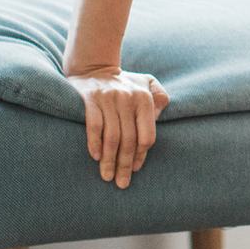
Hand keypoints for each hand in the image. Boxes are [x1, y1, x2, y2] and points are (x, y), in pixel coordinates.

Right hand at [65, 67, 170, 187]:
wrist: (93, 66)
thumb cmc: (124, 83)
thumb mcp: (147, 84)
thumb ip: (160, 97)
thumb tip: (158, 119)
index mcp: (144, 98)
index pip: (146, 135)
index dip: (141, 155)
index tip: (134, 170)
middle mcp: (127, 98)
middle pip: (129, 140)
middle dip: (124, 164)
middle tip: (121, 182)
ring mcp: (108, 98)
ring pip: (112, 136)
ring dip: (109, 160)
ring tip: (107, 176)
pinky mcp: (89, 98)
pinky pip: (94, 125)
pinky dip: (95, 143)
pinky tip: (96, 157)